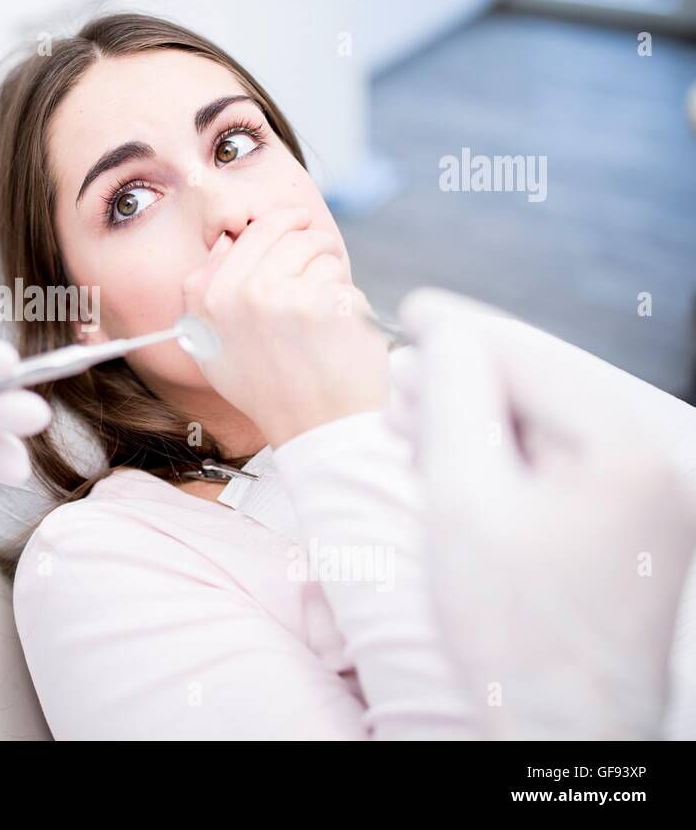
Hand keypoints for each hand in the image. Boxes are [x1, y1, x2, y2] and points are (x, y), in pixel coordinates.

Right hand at [181, 208, 387, 445]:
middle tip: (322, 261)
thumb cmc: (266, 390)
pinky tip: (337, 331)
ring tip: (325, 309)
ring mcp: (288, 297)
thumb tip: (225, 243)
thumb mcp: (209, 347)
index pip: (252, 232)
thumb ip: (204, 292)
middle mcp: (244, 293)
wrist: (313, 428)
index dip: (281, 222)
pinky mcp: (328, 305)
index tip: (298, 224)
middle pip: (291, 233)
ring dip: (331, 272)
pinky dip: (348, 301)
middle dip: (312, 241)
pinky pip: (344, 281)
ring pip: (322, 252)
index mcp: (212, 299)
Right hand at [394, 288, 695, 738]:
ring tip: (410, 433)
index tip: (406, 307)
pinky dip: (499, 462)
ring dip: (473, 423)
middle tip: (395, 392)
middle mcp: (647, 466)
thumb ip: (452, 398)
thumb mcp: (463, 496)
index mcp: (623, 449)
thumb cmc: (511, 626)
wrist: (559, 735)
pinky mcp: (620, 532)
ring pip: (542, 430)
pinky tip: (451, 470)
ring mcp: (640, 502)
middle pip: (538, 389)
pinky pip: (553, 471)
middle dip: (460, 383)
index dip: (458, 329)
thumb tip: (443, 331)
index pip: (528, 356)